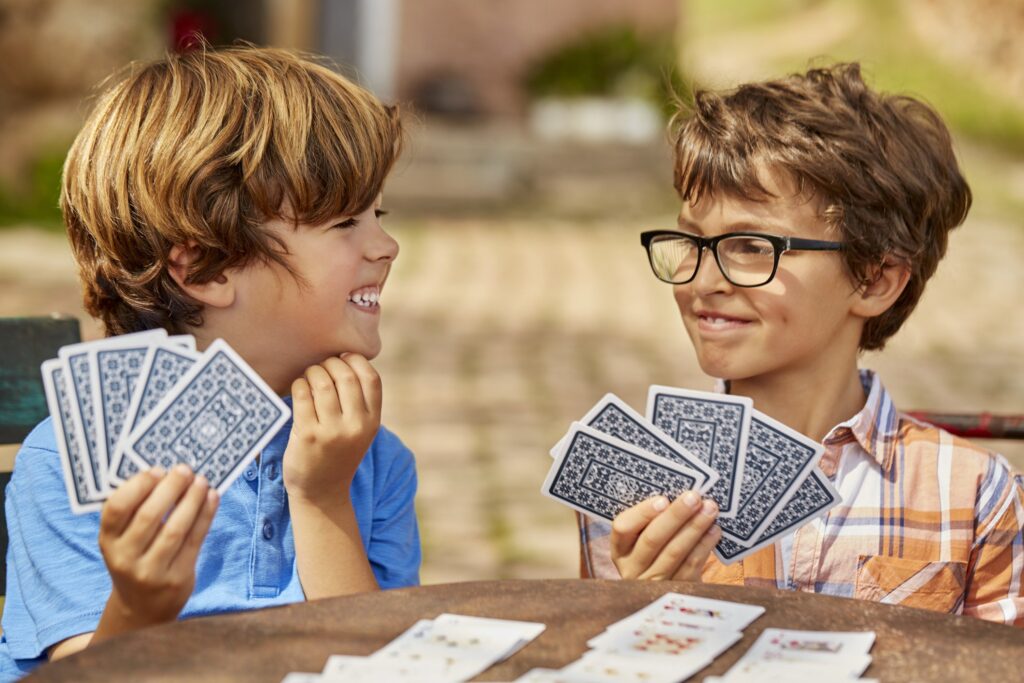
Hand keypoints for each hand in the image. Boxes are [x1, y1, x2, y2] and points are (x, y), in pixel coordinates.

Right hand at [98, 465, 218, 628]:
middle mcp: (125, 558)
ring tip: (201, 481)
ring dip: (192, 500)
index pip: (116, 509)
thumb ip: (137, 512)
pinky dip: (205, 515)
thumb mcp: (124, 540)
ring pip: (175, 529)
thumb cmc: (136, 558)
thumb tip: (169, 473)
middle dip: (170, 488)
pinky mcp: (177, 578)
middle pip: (149, 517)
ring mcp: (151, 571)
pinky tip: (212, 497)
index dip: (137, 486)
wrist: (143, 607)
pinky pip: (195, 540)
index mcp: (108, 541)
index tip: (157, 469)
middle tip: (185, 469)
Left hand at [283, 353, 381, 502]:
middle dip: (330, 364)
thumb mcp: (360, 431)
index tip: (343, 358)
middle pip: (346, 377)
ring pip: (322, 383)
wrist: (321, 492)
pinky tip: (299, 389)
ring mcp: (332, 432)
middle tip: (321, 367)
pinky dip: (299, 385)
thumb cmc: (338, 453)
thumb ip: (359, 402)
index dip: (356, 361)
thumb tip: (344, 358)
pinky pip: (302, 395)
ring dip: (313, 372)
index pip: (372, 379)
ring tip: (309, 377)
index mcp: (372, 422)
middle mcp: (355, 426)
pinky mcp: (308, 435)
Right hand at [611, 491, 720, 580]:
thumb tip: (678, 493)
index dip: (642, 513)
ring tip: (709, 509)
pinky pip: (690, 566)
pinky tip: (714, 530)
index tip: (663, 499)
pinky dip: (704, 546)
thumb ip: (653, 521)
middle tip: (694, 497)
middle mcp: (632, 568)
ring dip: (694, 528)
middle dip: (675, 516)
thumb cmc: (657, 550)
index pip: (622, 528)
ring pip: (674, 553)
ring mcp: (653, 582)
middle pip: (652, 540)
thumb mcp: (645, 538)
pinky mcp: (675, 591)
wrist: (669, 591)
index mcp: (620, 549)